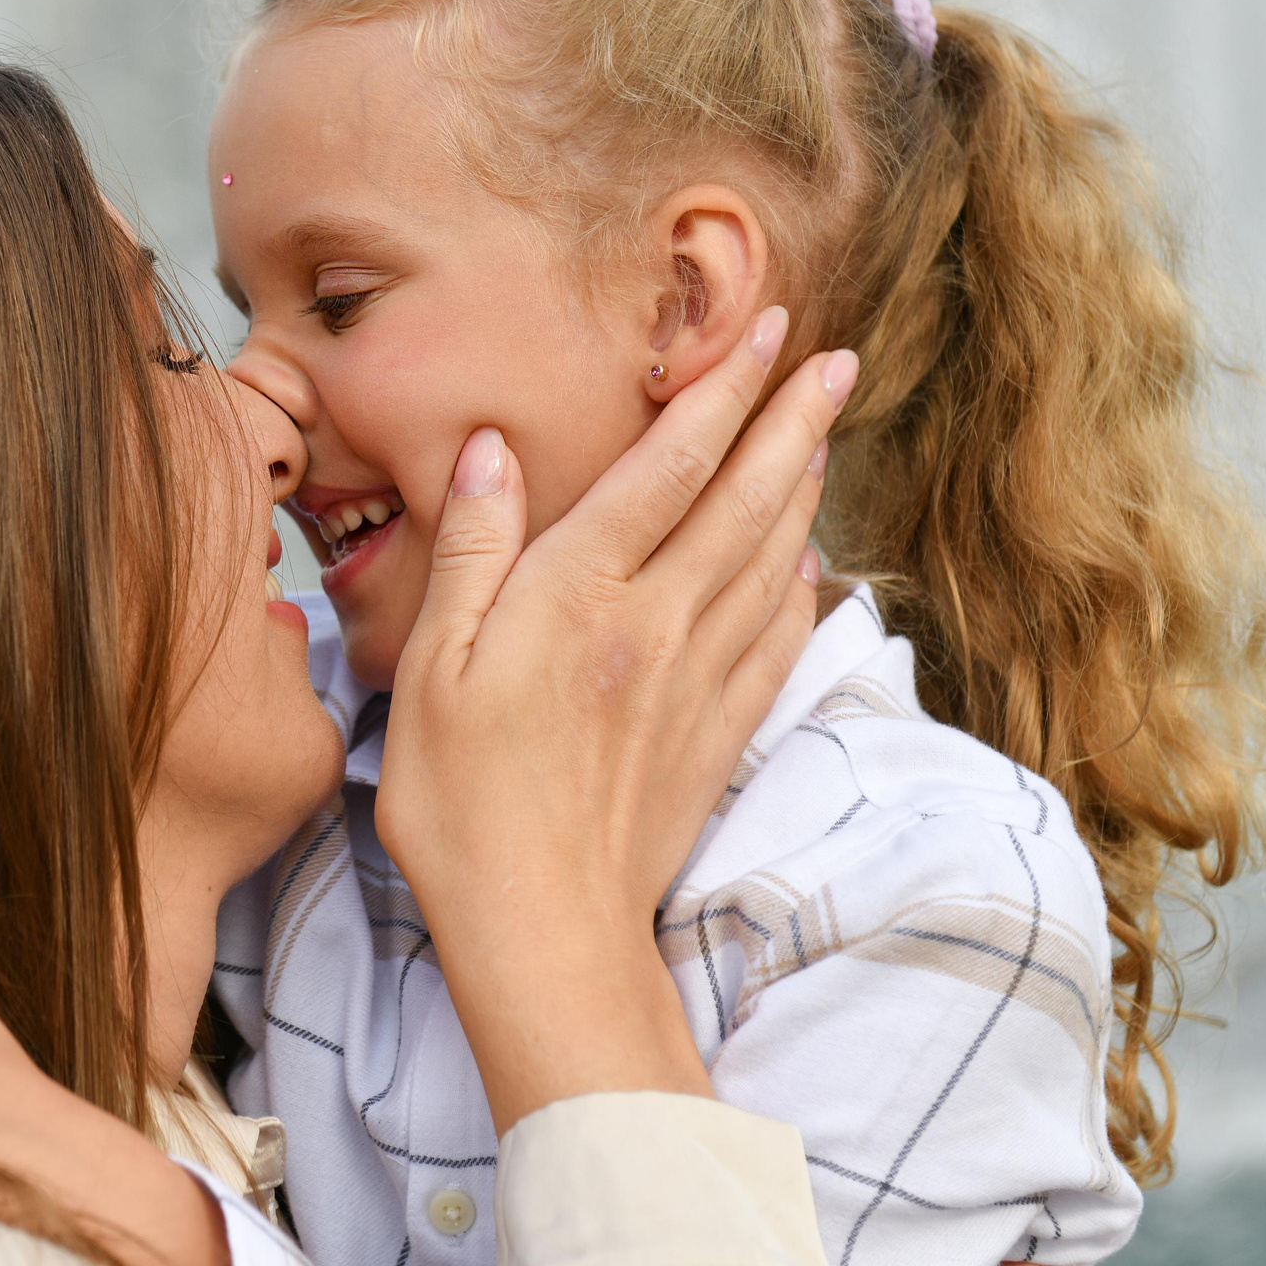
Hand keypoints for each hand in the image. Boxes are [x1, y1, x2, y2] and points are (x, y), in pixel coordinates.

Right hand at [377, 306, 853, 1128]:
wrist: (542, 930)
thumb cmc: (461, 804)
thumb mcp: (429, 669)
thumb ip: (470, 552)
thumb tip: (494, 450)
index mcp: (579, 598)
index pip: (666, 469)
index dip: (719, 395)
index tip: (765, 335)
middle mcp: (654, 626)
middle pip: (741, 502)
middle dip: (791, 422)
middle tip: (836, 360)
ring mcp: (695, 684)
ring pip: (768, 560)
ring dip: (802, 488)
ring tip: (824, 432)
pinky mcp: (714, 736)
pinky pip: (775, 642)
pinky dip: (798, 588)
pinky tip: (804, 561)